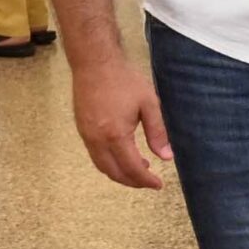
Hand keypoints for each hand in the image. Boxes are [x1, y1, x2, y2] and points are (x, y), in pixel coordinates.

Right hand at [71, 59, 172, 189]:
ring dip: (120, 174)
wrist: (94, 63)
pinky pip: (95, 155)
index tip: (159, 185)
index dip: (146, 181)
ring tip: (140, 170)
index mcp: (115, 135)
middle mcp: (97, 139)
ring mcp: (86, 135)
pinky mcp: (82, 129)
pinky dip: (109, 163)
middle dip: (132, 182)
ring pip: (102, 166)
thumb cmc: (124, 80)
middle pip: (114, 172)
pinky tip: (123, 155)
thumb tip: (167, 156)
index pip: (132, 168)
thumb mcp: (149, 104)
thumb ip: (158, 132)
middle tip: (150, 182)